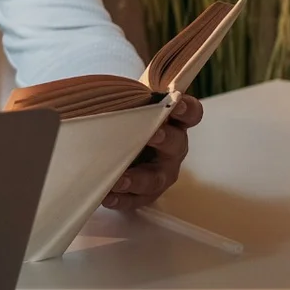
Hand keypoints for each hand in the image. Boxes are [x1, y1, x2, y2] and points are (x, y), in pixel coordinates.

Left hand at [104, 93, 202, 210]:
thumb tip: (98, 91)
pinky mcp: (145, 194)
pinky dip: (121, 198)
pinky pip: (136, 199)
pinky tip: (106, 195)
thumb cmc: (130, 121)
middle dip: (165, 139)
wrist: (122, 144)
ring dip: (138, 178)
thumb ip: (128, 99)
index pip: (191, 114)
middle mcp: (173, 149)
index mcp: (174, 123)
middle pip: (176, 144)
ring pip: (156, 178)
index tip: (176, 102)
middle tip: (153, 134)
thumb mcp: (133, 107)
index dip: (186, 108)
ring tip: (119, 179)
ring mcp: (161, 173)